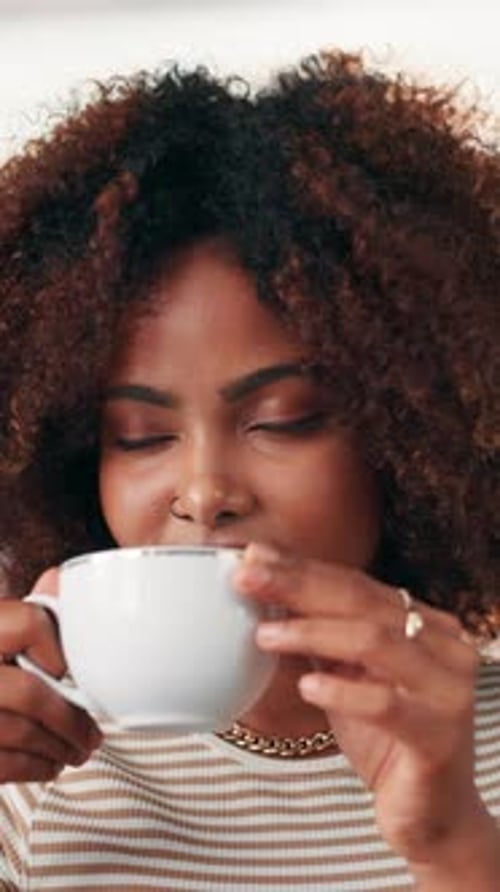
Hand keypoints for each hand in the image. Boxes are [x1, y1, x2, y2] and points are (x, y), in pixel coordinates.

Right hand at [0, 568, 101, 782]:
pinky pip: (1, 764)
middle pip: (29, 692)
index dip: (57, 648)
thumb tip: (59, 580)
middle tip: (92, 732)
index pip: (28, 624)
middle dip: (70, 718)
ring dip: (59, 747)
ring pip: (20, 733)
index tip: (68, 669)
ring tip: (77, 750)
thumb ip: (23, 610)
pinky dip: (33, 768)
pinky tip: (48, 764)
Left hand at [234, 543, 486, 866]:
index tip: (253, 558)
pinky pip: (386, 704)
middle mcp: (446, 647)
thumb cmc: (387, 740)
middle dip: (298, 585)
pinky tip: (306, 687)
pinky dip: (341, 691)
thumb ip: (321, 638)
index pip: (356, 585)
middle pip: (362, 602)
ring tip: (264, 634)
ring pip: (374, 640)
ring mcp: (449, 689)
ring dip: (312, 632)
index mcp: (426, 624)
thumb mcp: (349, 678)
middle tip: (248, 575)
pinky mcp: (440, 736)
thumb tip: (265, 591)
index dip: (302, 569)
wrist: (432, 815)